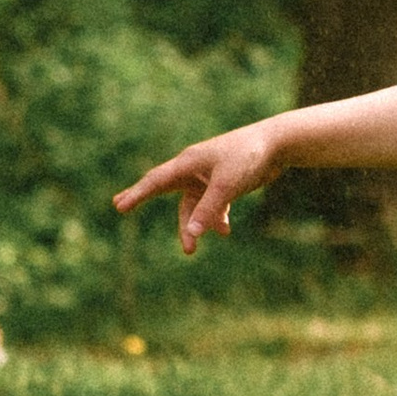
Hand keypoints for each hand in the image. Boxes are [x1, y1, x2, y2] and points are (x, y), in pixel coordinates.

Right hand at [113, 121, 284, 253]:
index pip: (155, 180)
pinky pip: (211, 206)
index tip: (119, 206)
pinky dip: (215, 219)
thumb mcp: (226, 186)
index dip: (136, 194)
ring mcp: (208, 176)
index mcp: (188, 162)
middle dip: (144, 197)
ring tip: (189, 251)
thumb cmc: (249, 158)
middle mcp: (194, 168)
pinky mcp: (223, 183)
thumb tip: (191, 234)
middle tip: (120, 205)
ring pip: (191, 205)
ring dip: (192, 225)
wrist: (277, 144)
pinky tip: (224, 231)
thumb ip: (208, 211)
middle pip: (163, 187)